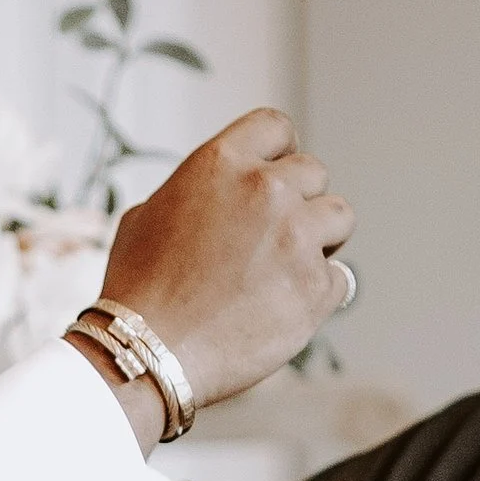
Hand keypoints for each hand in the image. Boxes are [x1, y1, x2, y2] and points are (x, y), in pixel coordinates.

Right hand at [99, 111, 351, 412]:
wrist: (147, 354)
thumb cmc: (139, 290)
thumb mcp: (148, 215)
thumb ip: (197, 193)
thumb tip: (221, 196)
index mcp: (220, 162)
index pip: (276, 126)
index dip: (279, 151)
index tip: (276, 175)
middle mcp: (265, 190)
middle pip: (314, 172)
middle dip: (299, 200)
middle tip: (274, 237)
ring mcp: (296, 237)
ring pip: (340, 218)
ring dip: (321, 239)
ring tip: (287, 269)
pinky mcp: (316, 287)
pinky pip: (341, 278)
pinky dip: (318, 293)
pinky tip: (283, 308)